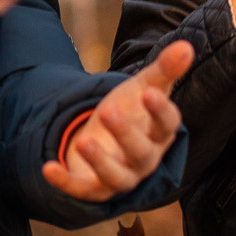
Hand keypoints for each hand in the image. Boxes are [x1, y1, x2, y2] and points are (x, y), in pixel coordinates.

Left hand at [42, 40, 193, 201]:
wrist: (107, 138)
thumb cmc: (132, 111)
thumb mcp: (145, 86)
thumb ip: (164, 69)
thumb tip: (186, 46)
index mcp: (159, 134)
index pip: (168, 125)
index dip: (161, 111)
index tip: (151, 93)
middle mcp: (144, 160)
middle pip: (141, 153)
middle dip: (125, 134)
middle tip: (108, 111)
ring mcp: (120, 177)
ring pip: (116, 178)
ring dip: (100, 162)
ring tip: (84, 140)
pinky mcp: (94, 188)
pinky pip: (82, 189)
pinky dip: (65, 181)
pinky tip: (48, 167)